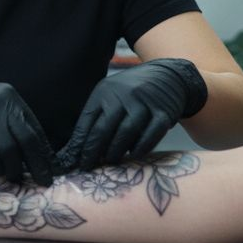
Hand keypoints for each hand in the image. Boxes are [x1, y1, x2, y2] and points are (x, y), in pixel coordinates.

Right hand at [0, 65, 54, 184]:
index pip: (34, 129)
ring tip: (14, 179)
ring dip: (14, 169)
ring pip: (9, 150)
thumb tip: (25, 152)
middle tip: (42, 181)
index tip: (49, 168)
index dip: (43, 151)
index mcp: (10, 98)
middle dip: (37, 164)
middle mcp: (2, 105)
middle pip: (27, 140)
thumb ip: (6, 122)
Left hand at [59, 58, 207, 171]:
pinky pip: (151, 134)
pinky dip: (140, 148)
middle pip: (105, 127)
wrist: (167, 76)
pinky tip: (132, 156)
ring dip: (116, 151)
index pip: (87, 120)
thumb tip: (77, 148)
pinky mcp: (164, 113)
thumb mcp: (109, 94)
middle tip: (89, 166)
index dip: (80, 143)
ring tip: (110, 162)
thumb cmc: (131, 92)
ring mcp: (145, 103)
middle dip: (94, 150)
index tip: (74, 161)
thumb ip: (96, 116)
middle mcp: (124, 95)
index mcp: (105, 91)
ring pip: (127, 131)